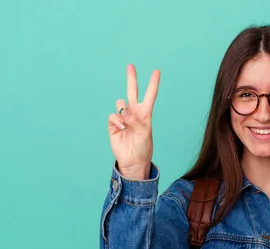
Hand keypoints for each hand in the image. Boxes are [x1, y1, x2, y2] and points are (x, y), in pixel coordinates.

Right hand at [107, 64, 159, 179]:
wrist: (133, 160)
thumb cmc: (143, 147)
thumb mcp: (144, 133)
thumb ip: (135, 120)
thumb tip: (123, 111)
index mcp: (145, 114)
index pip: (150, 95)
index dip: (153, 84)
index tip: (157, 71)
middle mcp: (134, 113)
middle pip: (132, 91)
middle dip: (131, 78)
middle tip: (131, 65)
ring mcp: (123, 117)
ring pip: (120, 103)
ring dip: (123, 110)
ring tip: (127, 122)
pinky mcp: (113, 124)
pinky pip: (113, 115)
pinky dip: (117, 120)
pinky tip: (121, 128)